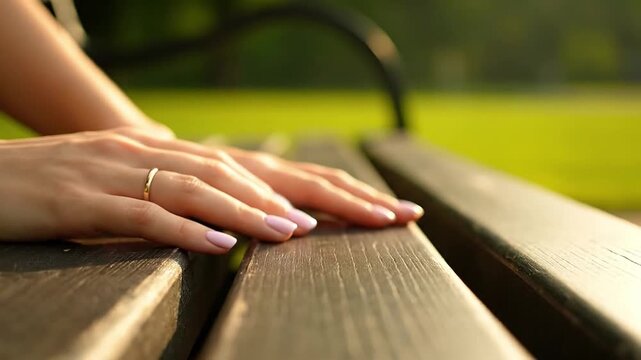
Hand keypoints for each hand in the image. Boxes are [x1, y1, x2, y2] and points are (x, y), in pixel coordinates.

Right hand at [0, 128, 422, 253]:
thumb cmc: (64, 184)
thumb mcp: (134, 185)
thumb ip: (180, 191)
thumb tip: (224, 210)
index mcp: (178, 155)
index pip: (267, 170)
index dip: (325, 189)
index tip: (377, 210)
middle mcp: (160, 155)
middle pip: (253, 172)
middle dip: (318, 196)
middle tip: (375, 217)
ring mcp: (123, 173)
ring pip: (202, 188)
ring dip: (252, 212)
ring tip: (297, 234)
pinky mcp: (85, 199)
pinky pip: (144, 214)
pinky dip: (185, 229)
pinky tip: (220, 246)